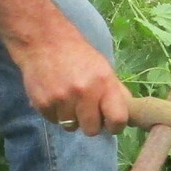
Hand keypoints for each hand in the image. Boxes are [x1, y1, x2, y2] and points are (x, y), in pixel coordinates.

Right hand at [16, 27, 131, 135]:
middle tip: (85, 110)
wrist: (43, 40)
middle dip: (90, 123)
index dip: (115, 126)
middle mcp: (84, 93)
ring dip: (70, 118)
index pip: (117, 119)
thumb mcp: (103, 67)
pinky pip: (54, 121)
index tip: (110, 124)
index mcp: (104, 82)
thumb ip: (116, 91)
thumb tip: (128, 115)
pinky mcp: (43, 104)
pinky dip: (55, 112)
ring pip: (71, 127)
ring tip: (67, 100)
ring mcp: (62, 99)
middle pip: (92, 130)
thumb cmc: (77, 53)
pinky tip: (54, 96)